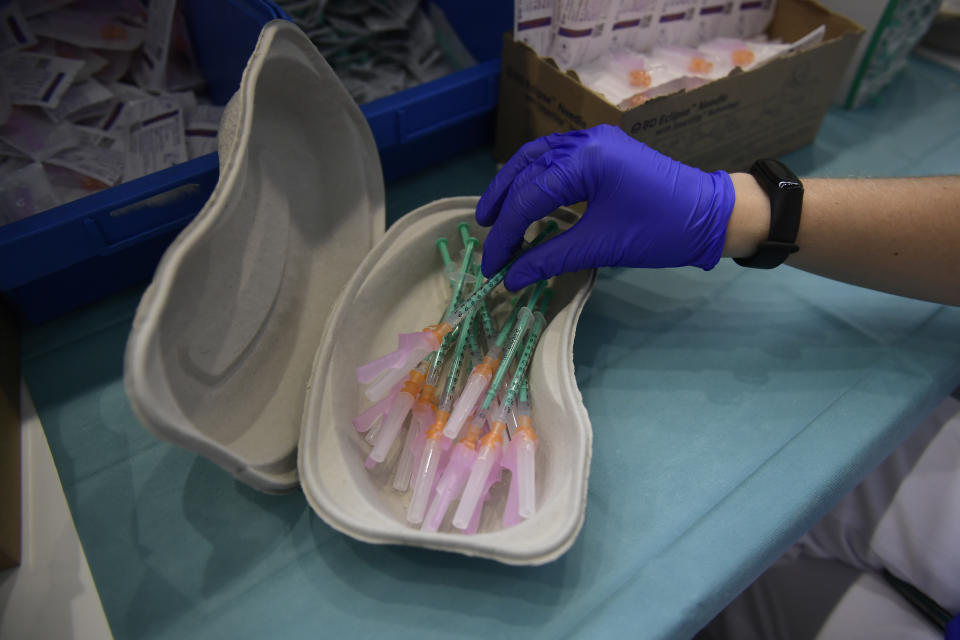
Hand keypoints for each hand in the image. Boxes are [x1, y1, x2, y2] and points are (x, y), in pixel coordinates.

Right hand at [476, 125, 736, 289]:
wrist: (713, 216)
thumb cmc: (661, 231)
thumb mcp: (601, 246)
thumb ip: (550, 258)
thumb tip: (511, 278)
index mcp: (585, 159)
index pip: (528, 196)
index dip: (505, 233)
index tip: (491, 265)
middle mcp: (584, 140)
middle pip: (526, 169)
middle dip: (502, 205)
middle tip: (486, 237)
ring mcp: (595, 140)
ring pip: (538, 157)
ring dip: (513, 185)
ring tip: (496, 215)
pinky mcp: (604, 149)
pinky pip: (557, 157)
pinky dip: (535, 177)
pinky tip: (526, 198)